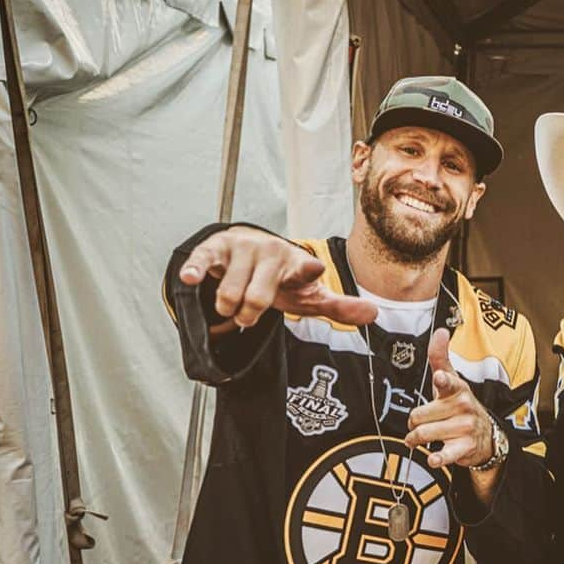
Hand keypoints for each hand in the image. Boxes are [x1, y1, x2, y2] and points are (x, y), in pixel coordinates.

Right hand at [179, 226, 377, 331]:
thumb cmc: (282, 278)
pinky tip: (190, 278)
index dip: (307, 271)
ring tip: (233, 303)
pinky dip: (194, 271)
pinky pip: (202, 262)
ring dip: (228, 308)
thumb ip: (339, 307)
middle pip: (256, 299)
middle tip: (250, 315)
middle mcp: (270, 252)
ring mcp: (242, 248)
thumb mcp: (309, 294)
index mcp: (296, 264)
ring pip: (229, 294)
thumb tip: (374, 314)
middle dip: (250, 315)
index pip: (303, 269)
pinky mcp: (215, 247)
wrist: (251, 250)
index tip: (312, 270)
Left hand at [405, 328, 494, 468]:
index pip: (448, 383)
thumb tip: (441, 331)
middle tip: (418, 424)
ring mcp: (464, 428)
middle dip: (413, 423)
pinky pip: (445, 454)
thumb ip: (440, 358)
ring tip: (419, 439)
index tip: (439, 379)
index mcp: (457, 389)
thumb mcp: (452, 381)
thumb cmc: (460, 405)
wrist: (485, 435)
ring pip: (424, 434)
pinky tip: (433, 459)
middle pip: (419, 416)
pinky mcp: (465, 447)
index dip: (442, 381)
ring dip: (416, 439)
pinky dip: (438, 458)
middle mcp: (463, 407)